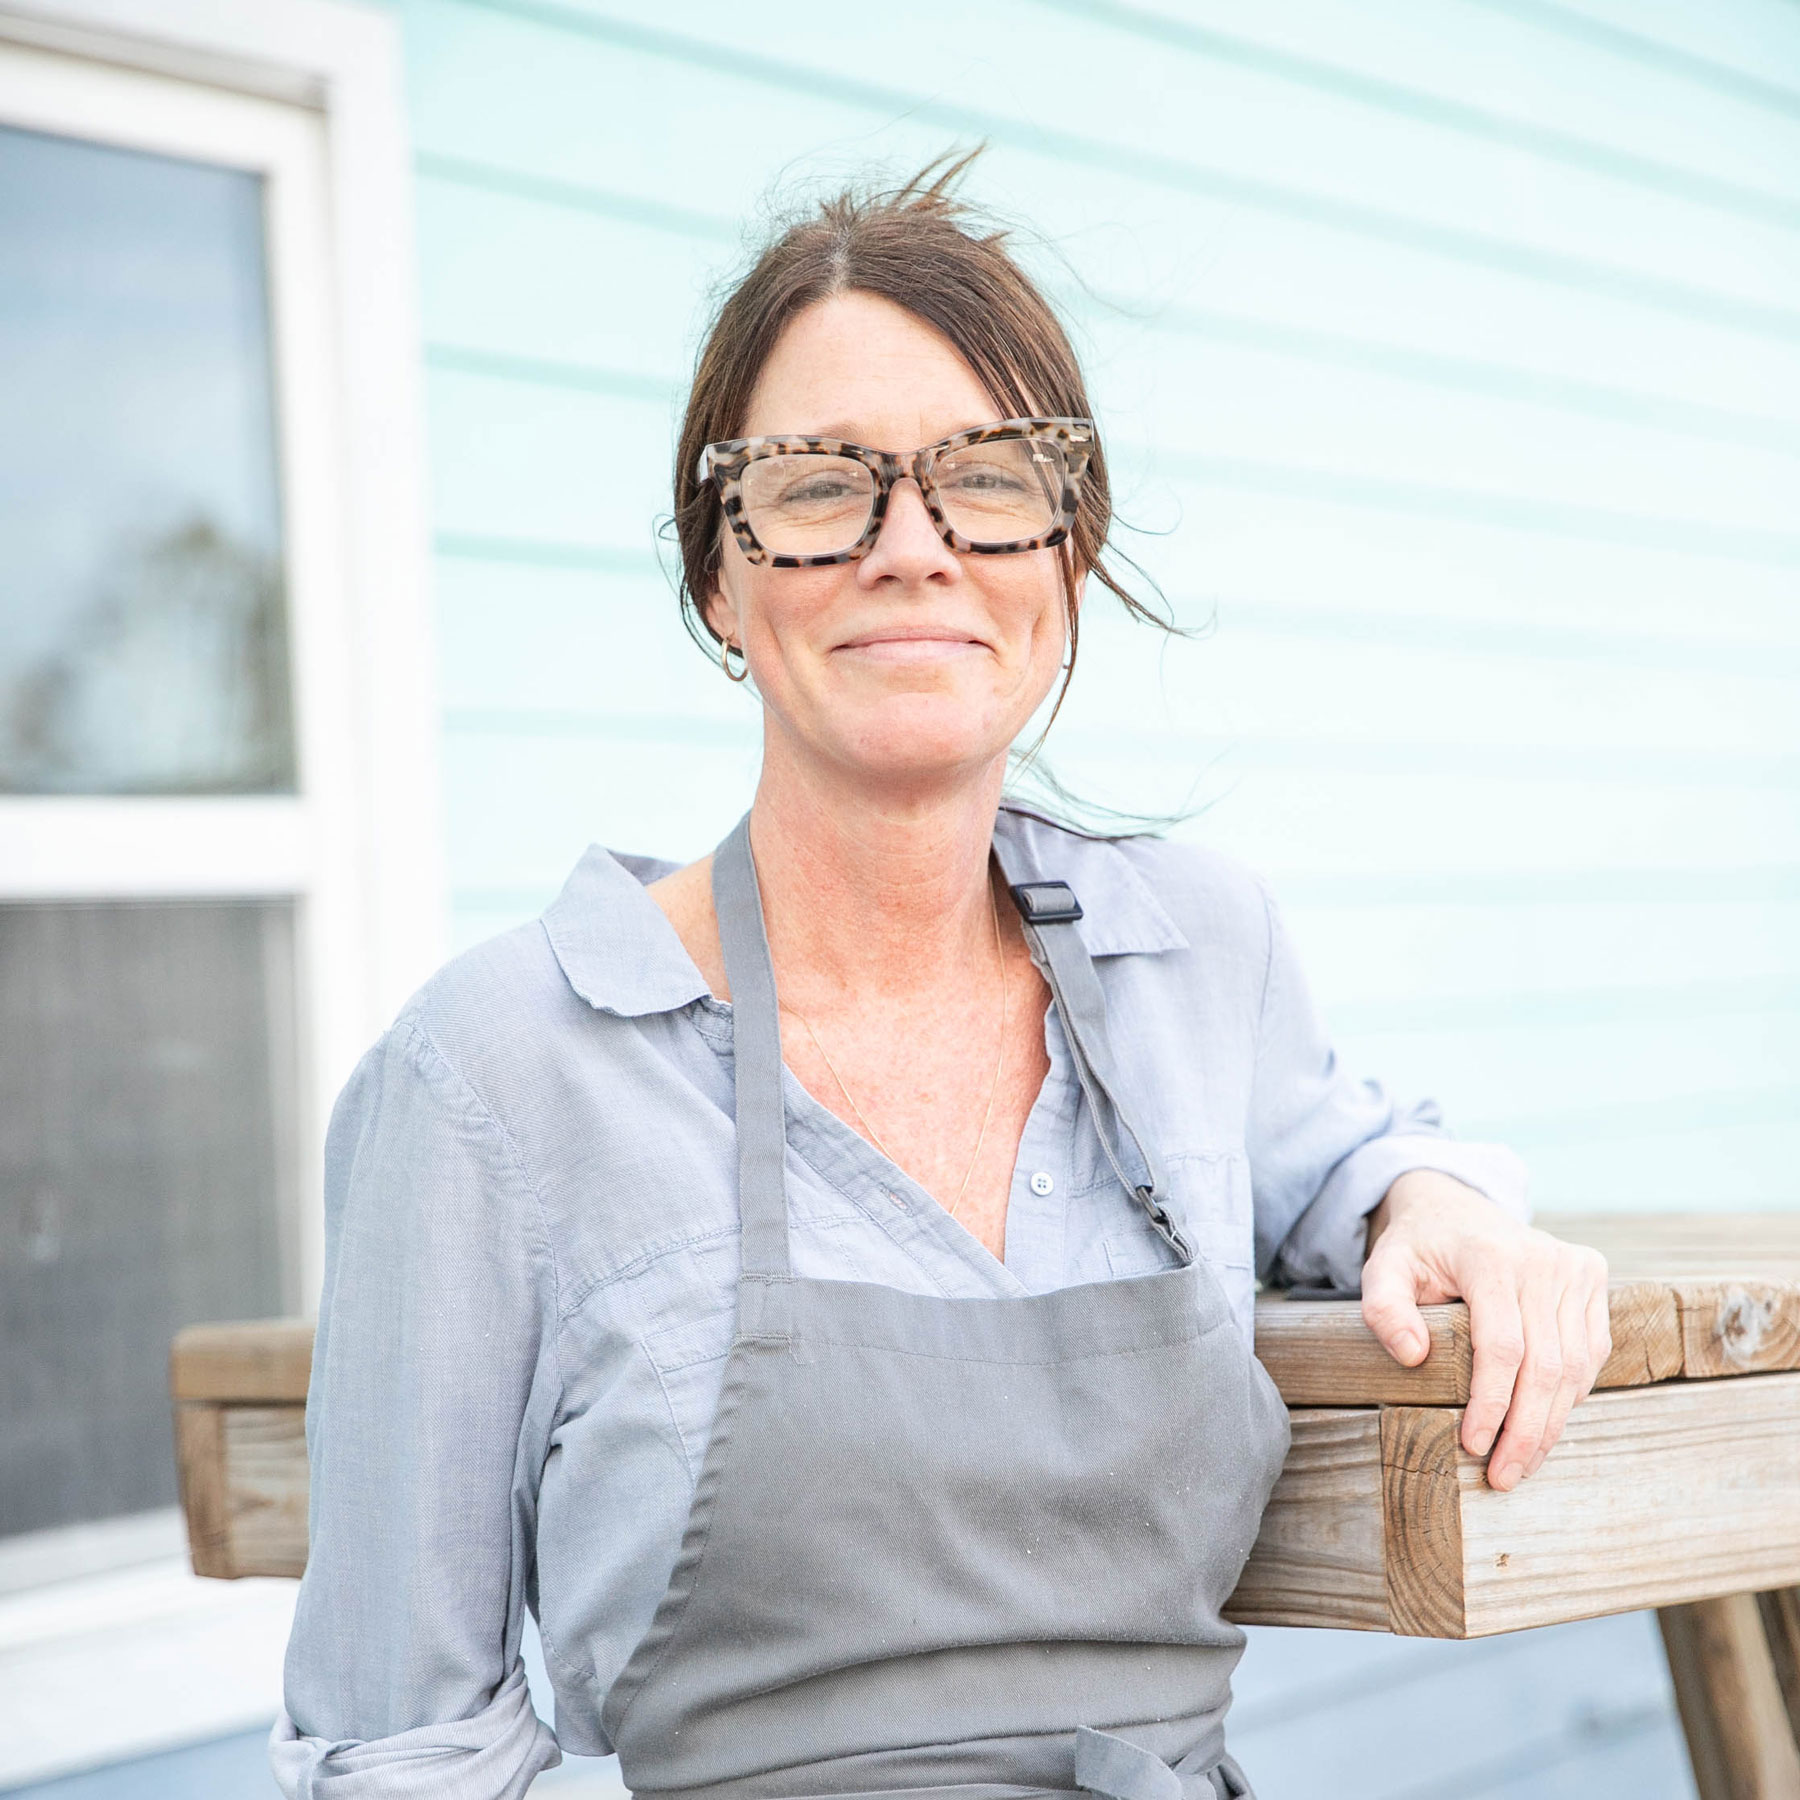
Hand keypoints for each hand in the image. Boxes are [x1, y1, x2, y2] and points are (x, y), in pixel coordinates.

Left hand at [1360, 1170, 1610, 1490]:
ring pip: (1575, 1367)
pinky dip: (1570, 1395)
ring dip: (1552, 1424)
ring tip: (1523, 1463)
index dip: (1492, 1404)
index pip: (1502, 1347)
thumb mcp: (1383, 1268)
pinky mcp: (1592, 1276)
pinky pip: (1591, 1352)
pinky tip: (1543, 1422)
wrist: (1454, 1207)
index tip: (1473, 1446)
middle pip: (1545, 1366)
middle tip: (1503, 1476)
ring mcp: (1574, 1266)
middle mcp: (1543, 1259)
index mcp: (1491, 1256)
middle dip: (1526, 1431)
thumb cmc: (1417, 1248)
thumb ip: (1383, 1309)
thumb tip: (1412, 1357)